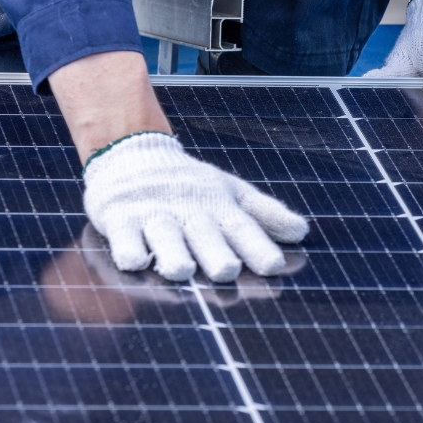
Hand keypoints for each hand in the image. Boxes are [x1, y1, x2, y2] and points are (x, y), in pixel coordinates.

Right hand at [82, 132, 308, 281]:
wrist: (132, 153)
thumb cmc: (189, 185)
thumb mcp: (230, 193)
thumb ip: (265, 215)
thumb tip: (303, 233)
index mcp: (218, 206)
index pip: (242, 228)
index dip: (258, 247)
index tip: (273, 266)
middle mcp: (189, 211)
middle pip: (205, 236)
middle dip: (215, 254)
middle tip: (226, 269)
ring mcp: (153, 216)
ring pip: (165, 239)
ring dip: (173, 255)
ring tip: (181, 269)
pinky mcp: (120, 220)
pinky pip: (124, 240)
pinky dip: (129, 250)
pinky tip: (135, 261)